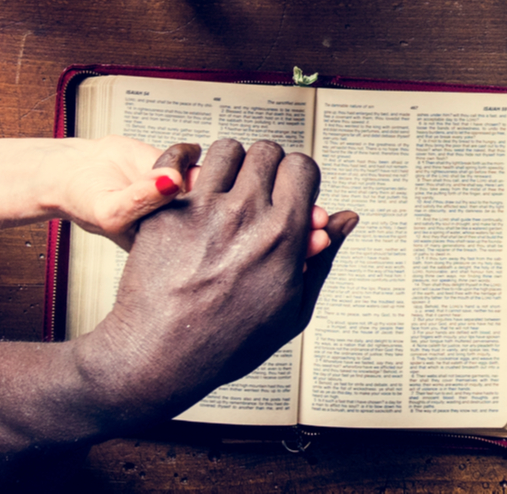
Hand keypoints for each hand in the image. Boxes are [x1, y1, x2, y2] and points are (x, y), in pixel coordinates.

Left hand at [76, 139, 358, 417]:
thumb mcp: (294, 309)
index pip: (303, 166)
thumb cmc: (228, 342)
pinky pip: (177, 162)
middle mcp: (244, 214)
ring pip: (227, 148)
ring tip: (227, 186)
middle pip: (267, 150)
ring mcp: (201, 210)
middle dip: (269, 165)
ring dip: (232, 162)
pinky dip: (185, 163)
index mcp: (282, 235)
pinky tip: (189, 178)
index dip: (301, 176)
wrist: (159, 358)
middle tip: (261, 188)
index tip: (292, 191)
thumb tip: (347, 219)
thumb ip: (324, 256)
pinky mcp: (164, 212)